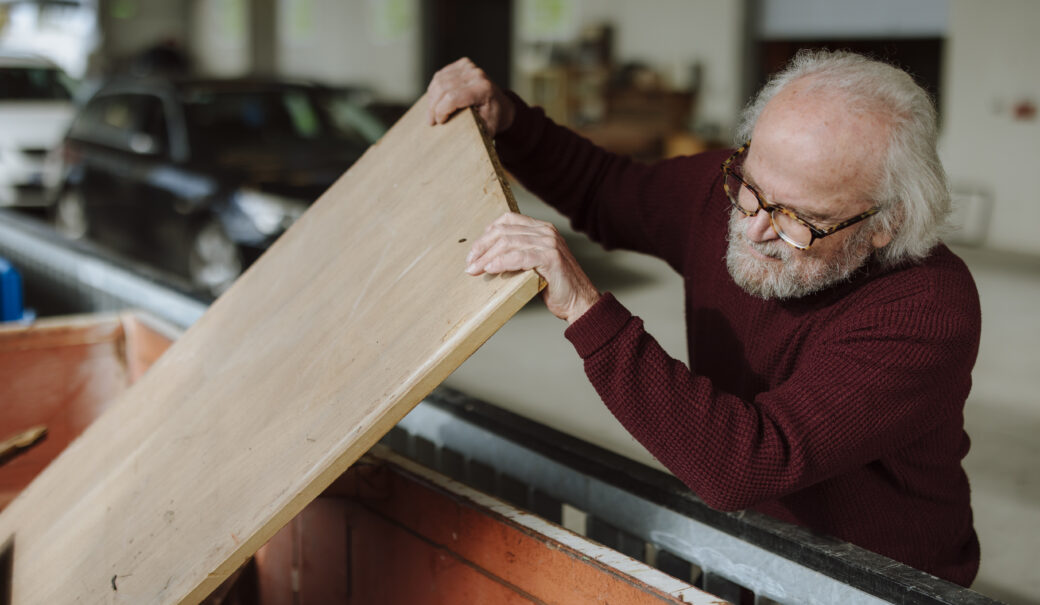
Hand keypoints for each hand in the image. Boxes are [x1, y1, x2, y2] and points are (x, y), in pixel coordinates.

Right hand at [427, 57, 515, 135]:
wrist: (502, 105)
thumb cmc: (493, 119)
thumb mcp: (485, 129)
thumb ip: (471, 131)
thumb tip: (453, 138)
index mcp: (483, 89)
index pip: (452, 98)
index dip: (441, 111)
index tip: (440, 122)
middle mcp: (476, 75)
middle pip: (443, 88)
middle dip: (433, 107)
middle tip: (431, 121)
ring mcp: (469, 67)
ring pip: (439, 81)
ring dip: (431, 98)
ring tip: (432, 112)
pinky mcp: (463, 64)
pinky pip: (440, 75)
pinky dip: (434, 89)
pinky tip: (436, 100)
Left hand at [466, 213, 599, 323]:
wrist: (579, 303)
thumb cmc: (554, 287)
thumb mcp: (533, 265)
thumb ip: (517, 254)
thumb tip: (486, 258)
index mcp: (542, 229)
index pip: (508, 220)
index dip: (487, 233)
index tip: (474, 252)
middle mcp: (546, 232)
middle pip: (504, 231)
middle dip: (482, 247)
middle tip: (469, 263)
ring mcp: (550, 243)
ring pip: (508, 243)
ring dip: (487, 257)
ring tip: (475, 269)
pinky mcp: (551, 258)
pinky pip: (519, 256)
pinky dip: (501, 262)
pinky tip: (490, 269)